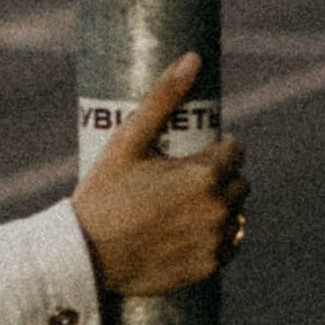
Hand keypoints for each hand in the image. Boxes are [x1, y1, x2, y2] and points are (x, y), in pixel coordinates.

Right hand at [72, 54, 248, 298]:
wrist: (85, 256)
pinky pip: (228, 245)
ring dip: (221, 207)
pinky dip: (216, 238)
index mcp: (204, 173)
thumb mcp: (128, 141)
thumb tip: (193, 59)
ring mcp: (215, 240)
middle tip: (185, 181)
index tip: (195, 154)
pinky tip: (190, 233)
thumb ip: (163, 98)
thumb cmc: (103, 195)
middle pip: (239, 183)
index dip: (216, 149)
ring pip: (236, 214)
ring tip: (186, 207)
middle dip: (220, 177)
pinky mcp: (209, 266)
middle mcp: (218, 207)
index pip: (235, 150)